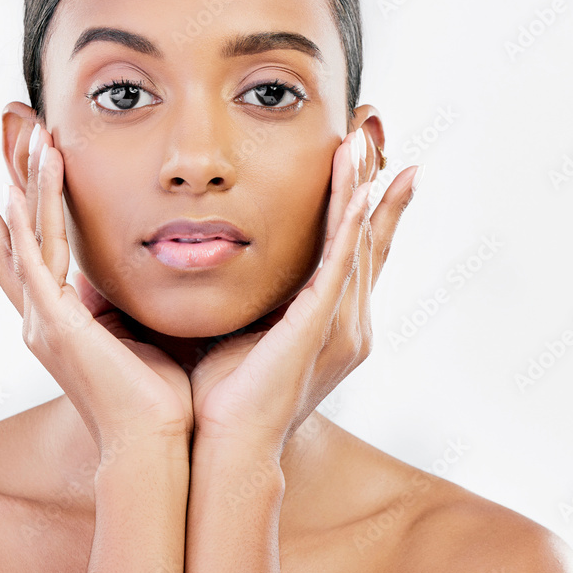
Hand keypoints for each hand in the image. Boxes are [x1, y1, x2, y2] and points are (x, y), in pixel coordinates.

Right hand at [0, 123, 192, 453]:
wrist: (158, 442)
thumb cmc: (157, 397)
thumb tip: (136, 279)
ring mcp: (42, 322)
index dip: (18, 213)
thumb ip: (124, 304)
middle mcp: (40, 320)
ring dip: (25, 186)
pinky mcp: (55, 324)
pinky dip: (22, 223)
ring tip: (29, 138)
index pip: (29, 255)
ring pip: (24, 239)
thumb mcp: (137, 334)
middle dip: (11, 186)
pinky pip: (33, 261)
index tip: (15, 170)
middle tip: (13, 135)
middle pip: (12, 240)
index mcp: (58, 324)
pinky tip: (15, 188)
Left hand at [188, 127, 419, 455]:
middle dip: (373, 181)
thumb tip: (198, 250)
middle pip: (369, 236)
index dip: (366, 205)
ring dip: (360, 184)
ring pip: (357, 239)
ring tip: (361, 137)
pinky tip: (354, 183)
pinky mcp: (320, 324)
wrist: (224, 444)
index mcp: (328, 322)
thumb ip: (239, 291)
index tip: (367, 160)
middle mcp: (347, 320)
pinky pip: (340, 262)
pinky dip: (349, 220)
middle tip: (374, 128)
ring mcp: (339, 321)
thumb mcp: (236, 327)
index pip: (354, 251)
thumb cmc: (221, 394)